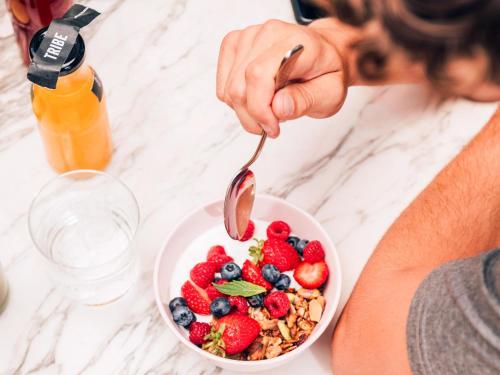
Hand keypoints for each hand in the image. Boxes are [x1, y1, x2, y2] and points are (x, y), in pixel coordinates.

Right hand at [216, 18, 354, 137]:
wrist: (324, 55)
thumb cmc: (326, 73)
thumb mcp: (330, 94)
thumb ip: (305, 100)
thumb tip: (278, 108)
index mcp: (295, 43)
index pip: (258, 76)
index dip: (260, 109)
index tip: (273, 127)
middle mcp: (268, 34)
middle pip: (239, 86)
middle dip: (252, 117)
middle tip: (272, 126)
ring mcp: (248, 37)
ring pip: (229, 89)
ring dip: (245, 111)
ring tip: (268, 111)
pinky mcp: (235, 45)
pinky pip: (223, 85)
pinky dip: (236, 102)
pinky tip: (257, 99)